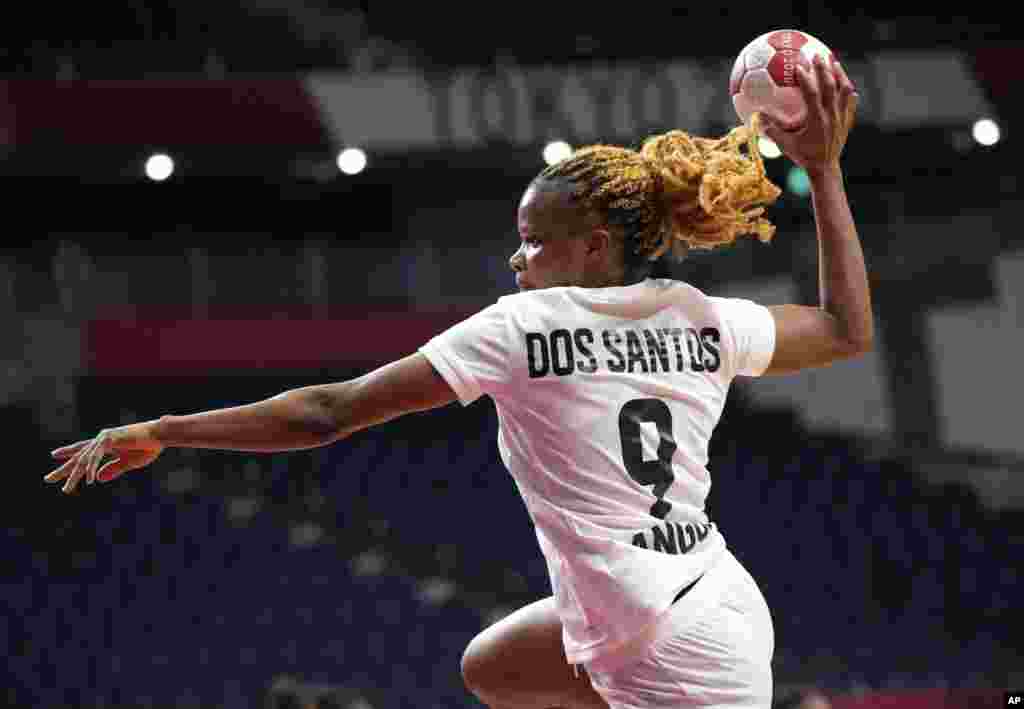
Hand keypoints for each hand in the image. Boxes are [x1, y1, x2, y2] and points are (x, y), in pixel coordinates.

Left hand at [45, 421, 164, 493]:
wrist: (161, 436)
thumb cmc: (149, 447)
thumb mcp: (129, 463)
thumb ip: (113, 469)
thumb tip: (97, 479)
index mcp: (106, 445)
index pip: (83, 451)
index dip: (68, 454)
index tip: (54, 457)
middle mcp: (101, 440)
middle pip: (78, 456)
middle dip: (63, 469)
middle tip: (48, 479)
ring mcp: (104, 439)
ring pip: (84, 460)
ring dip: (75, 476)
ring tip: (66, 489)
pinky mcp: (110, 440)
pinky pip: (96, 458)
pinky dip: (91, 469)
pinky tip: (89, 480)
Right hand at [759, 53, 857, 175]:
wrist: (824, 168)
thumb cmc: (802, 156)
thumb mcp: (784, 144)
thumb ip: (771, 130)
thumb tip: (757, 116)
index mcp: (816, 120)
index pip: (811, 94)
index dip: (805, 79)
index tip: (798, 66)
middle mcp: (831, 116)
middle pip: (830, 87)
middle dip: (824, 69)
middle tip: (817, 55)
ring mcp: (841, 117)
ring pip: (844, 91)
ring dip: (839, 75)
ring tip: (834, 62)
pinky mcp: (847, 121)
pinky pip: (850, 102)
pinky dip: (848, 91)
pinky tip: (845, 83)